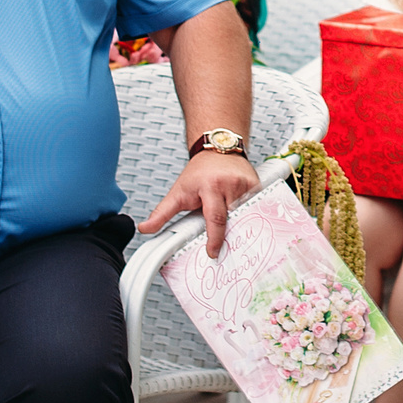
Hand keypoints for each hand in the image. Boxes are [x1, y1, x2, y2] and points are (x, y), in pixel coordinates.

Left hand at [143, 149, 261, 257]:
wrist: (217, 149)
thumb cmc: (199, 172)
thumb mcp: (178, 191)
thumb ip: (161, 213)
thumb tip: (145, 229)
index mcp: (210, 187)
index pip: (215, 218)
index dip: (215, 239)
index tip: (212, 253)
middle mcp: (231, 184)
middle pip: (234, 219)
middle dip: (231, 234)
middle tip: (228, 246)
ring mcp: (246, 184)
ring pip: (246, 214)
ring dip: (241, 225)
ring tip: (235, 231)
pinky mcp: (257, 185)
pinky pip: (256, 207)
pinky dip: (251, 215)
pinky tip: (247, 220)